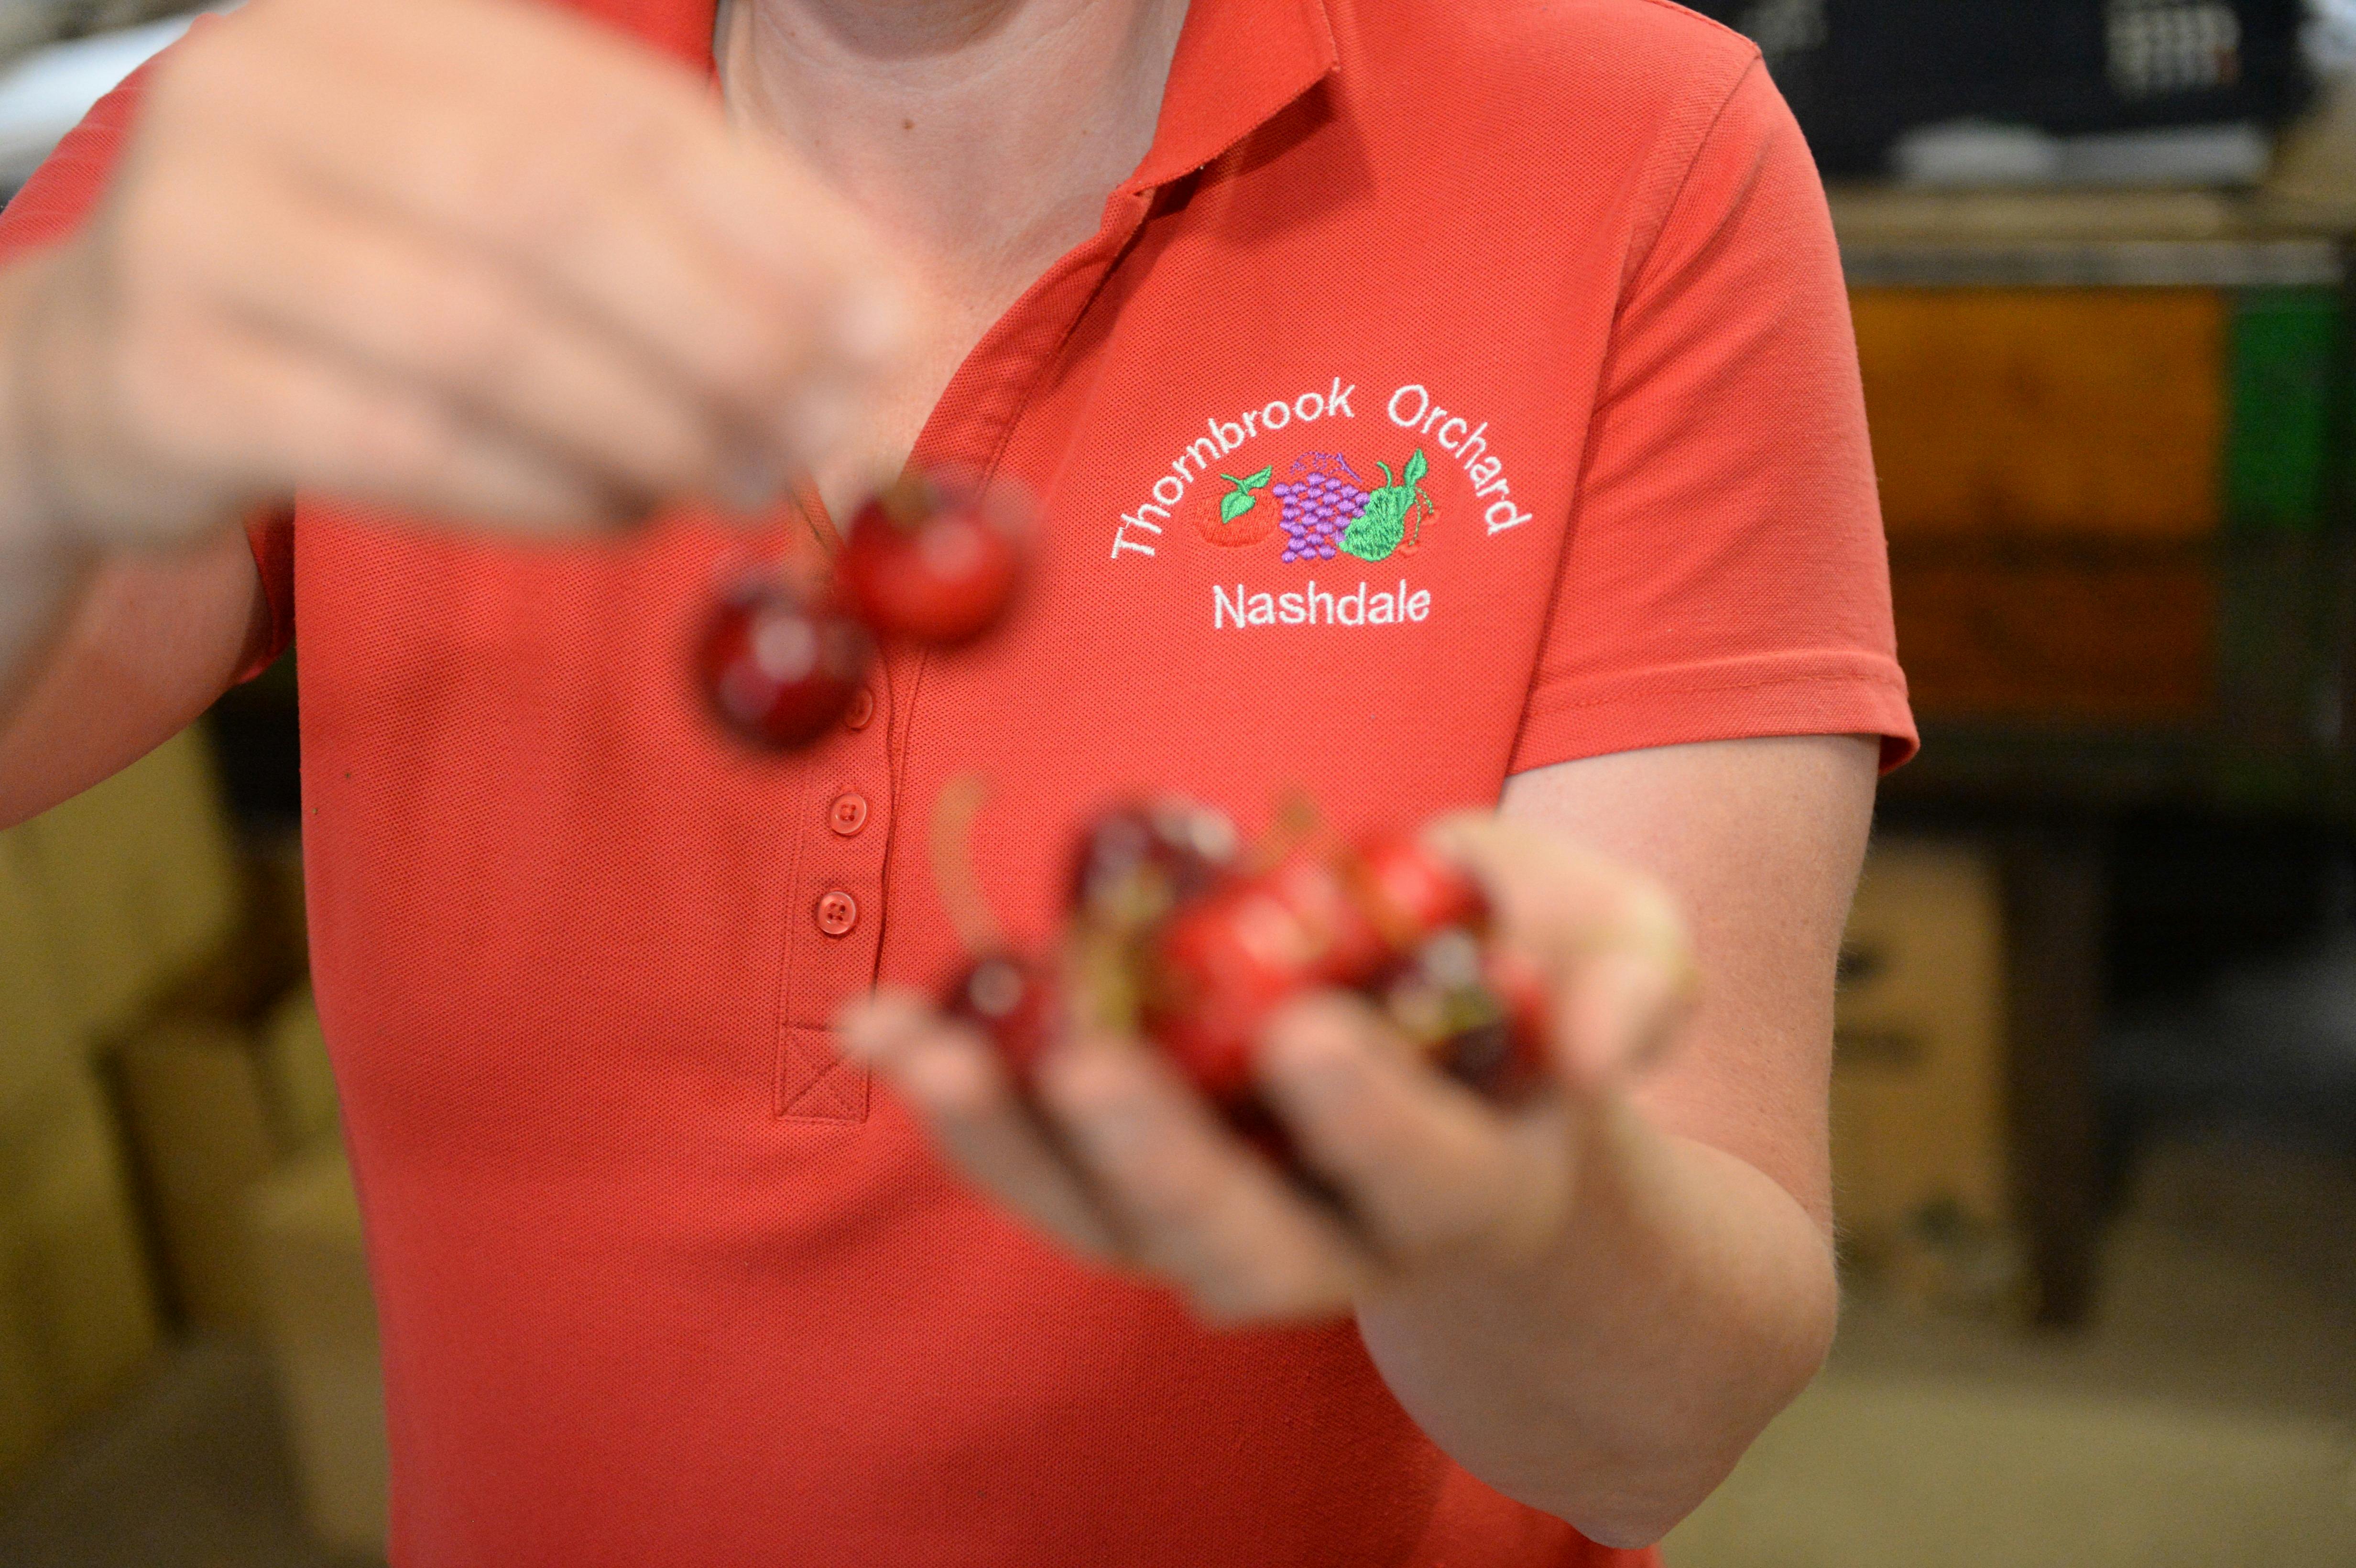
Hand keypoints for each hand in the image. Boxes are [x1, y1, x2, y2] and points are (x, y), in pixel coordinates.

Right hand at [5, 0, 911, 554]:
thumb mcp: (489, 216)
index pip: (620, 114)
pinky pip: (403, 447)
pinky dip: (542, 493)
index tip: (886, 326)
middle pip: (555, 211)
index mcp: (379, 26)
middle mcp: (270, 90)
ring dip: (647, 426)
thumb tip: (870, 329)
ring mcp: (197, 227)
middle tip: (824, 431)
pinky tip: (624, 516)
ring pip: (482, 336)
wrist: (107, 368)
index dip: (775, 226)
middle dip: (721, 333)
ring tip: (745, 486)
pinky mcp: (168, 376)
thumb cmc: (351, 288)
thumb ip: (663, 245)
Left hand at [839, 812, 1695, 1325]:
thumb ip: (1634, 982)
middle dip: (1162, 1163)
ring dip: (1008, 1142)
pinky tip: (878, 1023)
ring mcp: (1221, 1219)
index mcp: (1471, 1183)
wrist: (1481, 1077)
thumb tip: (1603, 1043)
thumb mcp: (1623, 946)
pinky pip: (1040, 1162)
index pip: (1426, 1180)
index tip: (1307, 1031)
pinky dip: (958, 1098)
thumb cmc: (1544, 989)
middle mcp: (1337, 1238)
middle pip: (1243, 1250)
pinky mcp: (1134, 1180)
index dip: (1368, 1122)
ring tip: (919, 1048)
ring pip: (1110, 1227)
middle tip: (1089, 1061)